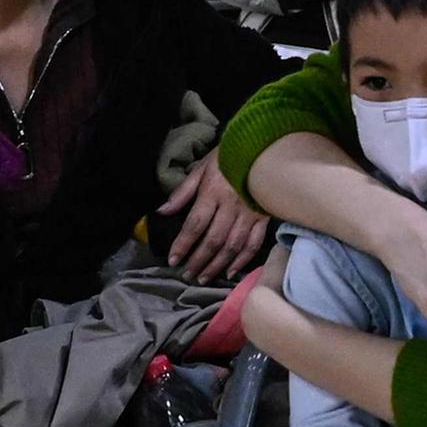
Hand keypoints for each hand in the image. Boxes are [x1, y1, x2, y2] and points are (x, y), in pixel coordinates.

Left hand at [158, 155, 270, 281]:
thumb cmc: (229, 156)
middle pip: (213, 240)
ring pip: (232, 246)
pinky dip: (242, 261)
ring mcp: (249, 214)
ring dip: (216, 265)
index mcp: (212, 193)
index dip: (183, 245)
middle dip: (198, 261)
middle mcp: (231, 207)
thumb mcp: (202, 168)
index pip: (195, 224)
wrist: (264, 149)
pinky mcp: (263, 218)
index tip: (173, 260)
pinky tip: (230, 272)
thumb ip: (183, 192)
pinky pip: (253, 244)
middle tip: (187, 276)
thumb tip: (162, 211)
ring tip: (204, 278)